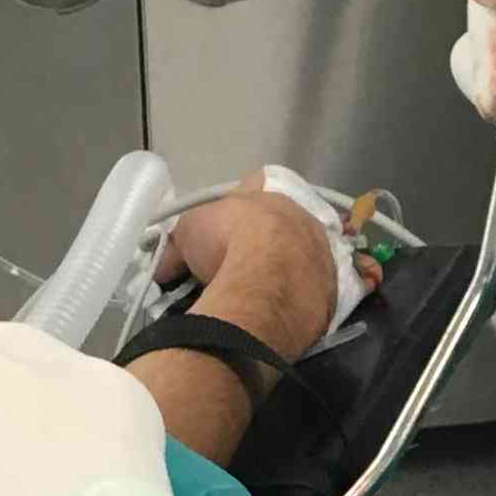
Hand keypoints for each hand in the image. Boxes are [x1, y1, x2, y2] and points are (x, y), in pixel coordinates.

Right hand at [159, 166, 381, 361]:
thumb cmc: (227, 244)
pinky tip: (285, 310)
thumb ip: (179, 246)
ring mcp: (322, 251)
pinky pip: (319, 287)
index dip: (239, 202)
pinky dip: (304, 296)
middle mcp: (302, 218)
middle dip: (265, 241)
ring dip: (288, 269)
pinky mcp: (331, 286)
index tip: (224, 227)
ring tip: (261, 292)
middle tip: (240, 264)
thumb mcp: (188, 234)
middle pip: (284, 223)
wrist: (268, 282)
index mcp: (270, 195)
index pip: (256, 185)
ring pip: (305, 254)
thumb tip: (165, 270)